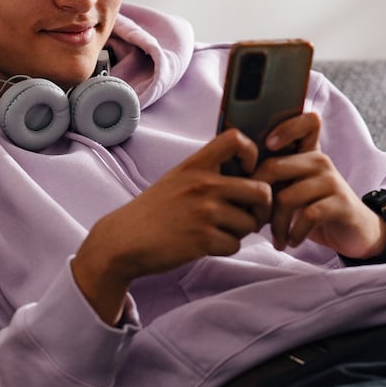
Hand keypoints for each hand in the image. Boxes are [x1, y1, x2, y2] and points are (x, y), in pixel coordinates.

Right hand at [73, 130, 272, 323]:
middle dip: (260, 208)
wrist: (124, 240)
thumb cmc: (155, 211)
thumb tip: (250, 176)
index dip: (253, 153)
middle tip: (248, 214)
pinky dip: (225, 248)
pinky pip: (235, 244)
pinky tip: (206, 244)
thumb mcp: (178, 178)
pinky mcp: (203, 239)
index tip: (248, 171)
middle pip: (261, 190)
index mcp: (196, 164)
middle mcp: (203, 184)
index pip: (236, 139)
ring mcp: (204, 212)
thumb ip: (208, 172)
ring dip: (239, 232)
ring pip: (250, 223)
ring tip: (217, 230)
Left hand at [253, 113, 385, 259]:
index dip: (285, 127)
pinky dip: (294, 233)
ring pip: (287, 197)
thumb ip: (275, 179)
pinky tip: (292, 241)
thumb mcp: (295, 189)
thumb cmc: (315, 209)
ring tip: (276, 239)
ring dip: (275, 225)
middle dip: (257, 199)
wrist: (354, 233)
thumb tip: (234, 181)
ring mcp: (332, 181)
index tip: (267, 145)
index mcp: (307, 153)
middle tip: (255, 222)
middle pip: (274, 167)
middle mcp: (320, 162)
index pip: (306, 122)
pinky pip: (308, 216)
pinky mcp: (341, 204)